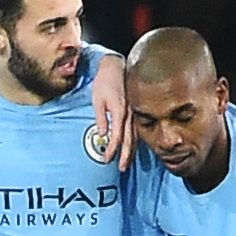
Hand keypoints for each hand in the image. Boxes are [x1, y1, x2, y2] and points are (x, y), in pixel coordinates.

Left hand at [90, 53, 134, 169]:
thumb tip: (103, 134)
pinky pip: (137, 128)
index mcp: (120, 111)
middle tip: (122, 168)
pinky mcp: (136, 110)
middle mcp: (130, 113)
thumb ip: (101, 118)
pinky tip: (133, 148)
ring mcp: (135, 111)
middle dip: (125, 155)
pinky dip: (135, 140)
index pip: (117, 136)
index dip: (112, 150)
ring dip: (131, 151)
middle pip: (129, 139)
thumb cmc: (104, 82)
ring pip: (135, 135)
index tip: (107, 160)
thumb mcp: (97, 100)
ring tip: (127, 162)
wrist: (116, 66)